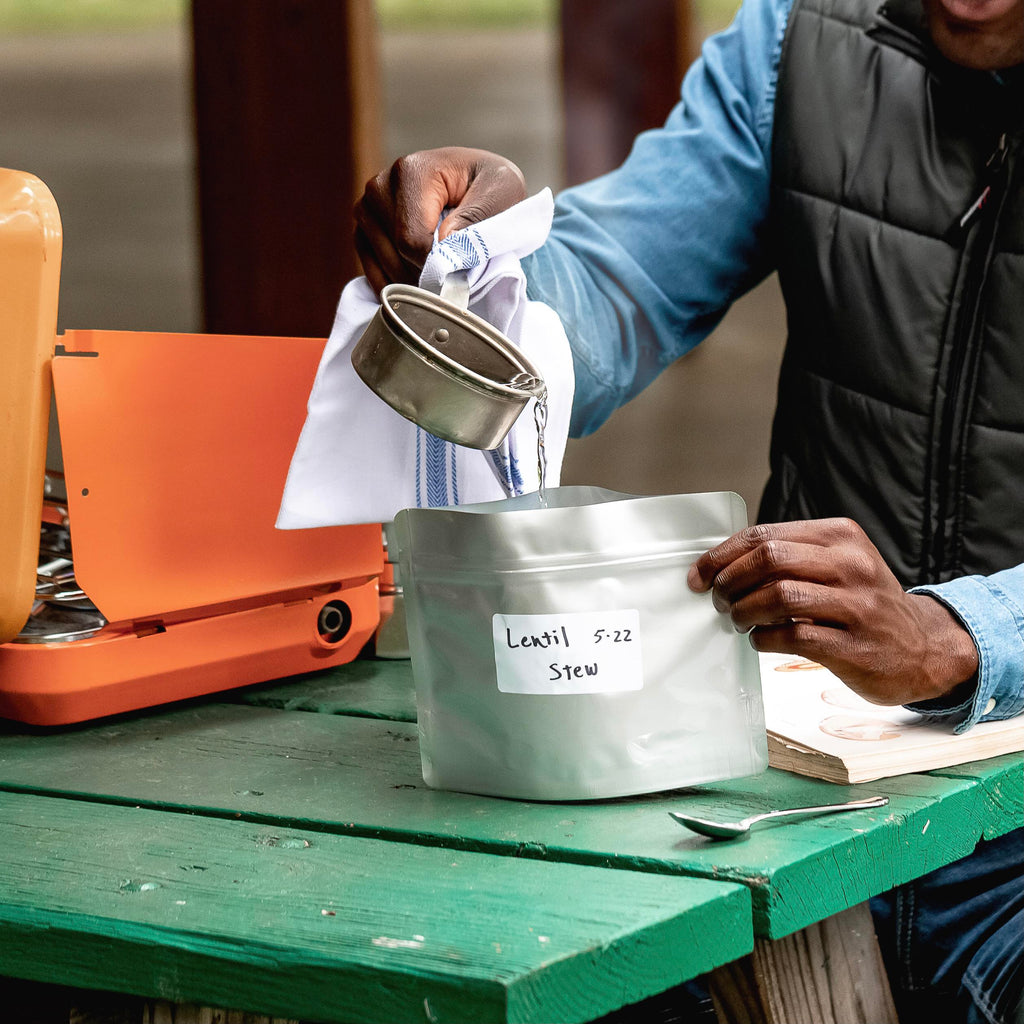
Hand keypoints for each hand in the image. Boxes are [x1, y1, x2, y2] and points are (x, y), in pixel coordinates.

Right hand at [354, 147, 526, 294]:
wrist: (479, 185)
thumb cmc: (492, 189)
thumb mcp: (502, 193)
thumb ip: (476, 217)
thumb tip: (443, 243)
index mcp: (412, 171)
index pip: (411, 238)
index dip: (438, 265)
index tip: (463, 268)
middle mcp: (380, 185)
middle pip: (396, 253)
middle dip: (428, 273)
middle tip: (456, 269)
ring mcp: (367, 208)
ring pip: (384, 264)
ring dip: (414, 280)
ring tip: (443, 270)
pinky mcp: (365, 229)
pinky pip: (371, 270)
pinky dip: (396, 284)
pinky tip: (420, 283)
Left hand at [686, 518, 978, 705]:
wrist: (924, 648)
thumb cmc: (865, 605)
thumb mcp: (839, 565)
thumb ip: (792, 557)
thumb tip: (724, 564)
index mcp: (841, 536)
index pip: (765, 534)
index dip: (722, 555)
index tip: (699, 574)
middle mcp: (851, 565)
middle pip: (769, 558)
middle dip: (729, 580)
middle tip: (718, 599)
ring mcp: (856, 606)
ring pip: (778, 595)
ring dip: (743, 610)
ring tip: (737, 620)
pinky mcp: (855, 646)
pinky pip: (793, 636)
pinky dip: (764, 638)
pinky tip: (761, 639)